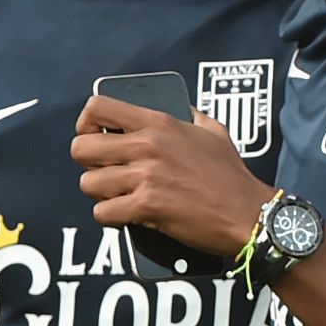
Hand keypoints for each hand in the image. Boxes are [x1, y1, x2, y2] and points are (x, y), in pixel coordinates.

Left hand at [71, 95, 273, 256]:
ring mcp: (145, 176)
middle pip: (80, 147)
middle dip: (88, 164)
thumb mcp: (214, 131)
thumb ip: (191, 116)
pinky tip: (128, 215)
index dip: (86, 123)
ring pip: (88, 184)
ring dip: (101, 194)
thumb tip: (181, 110)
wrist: (245, 211)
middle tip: (106, 173)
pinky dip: (111, 218)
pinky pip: (102, 213)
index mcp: (159, 122)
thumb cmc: (231, 174)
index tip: (96, 137)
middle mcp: (147, 144)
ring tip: (120, 196)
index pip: (98, 107)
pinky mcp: (146, 206)